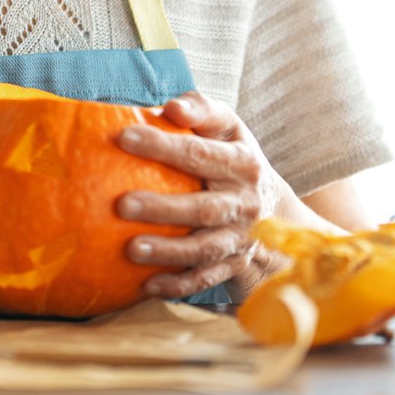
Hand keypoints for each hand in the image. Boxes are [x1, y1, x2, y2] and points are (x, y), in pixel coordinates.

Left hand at [115, 93, 284, 299]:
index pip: (200, 154)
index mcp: (243, 163)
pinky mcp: (234, 264)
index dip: (162, 146)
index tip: (124, 138)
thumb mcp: (228, 126)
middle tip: (122, 204)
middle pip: (204, 208)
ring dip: (169, 252)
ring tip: (131, 250)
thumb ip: (201, 109)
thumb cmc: (232, 154)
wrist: (271, 204)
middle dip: (163, 208)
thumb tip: (171, 108)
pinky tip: (147, 285)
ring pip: (205, 249)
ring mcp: (241, 237)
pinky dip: (179, 284)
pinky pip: (206, 278)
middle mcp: (246, 203)